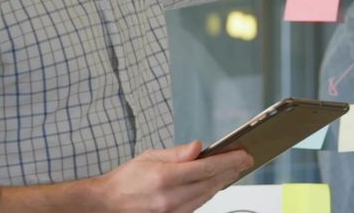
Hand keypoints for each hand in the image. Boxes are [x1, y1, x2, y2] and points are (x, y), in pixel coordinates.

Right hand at [91, 141, 252, 212]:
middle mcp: (170, 197)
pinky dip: (208, 193)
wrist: (108, 203)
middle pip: (211, 183)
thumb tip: (200, 147)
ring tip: (233, 170)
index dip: (228, 161)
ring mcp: (172, 211)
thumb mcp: (150, 156)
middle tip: (245, 160)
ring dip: (222, 183)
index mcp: (165, 177)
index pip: (206, 168)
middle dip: (231, 171)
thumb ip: (178, 153)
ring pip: (206, 196)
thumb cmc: (127, 178)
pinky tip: (215, 184)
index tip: (243, 154)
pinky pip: (197, 206)